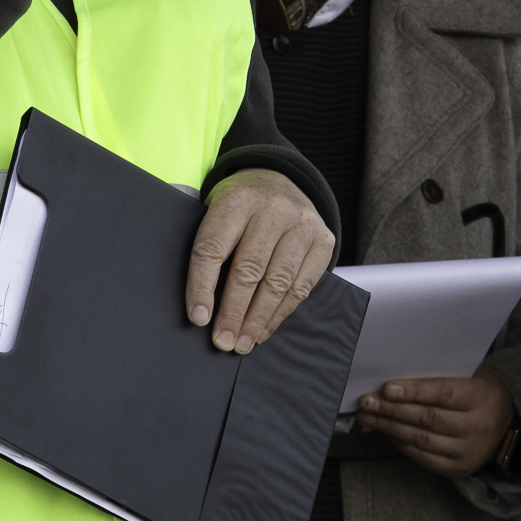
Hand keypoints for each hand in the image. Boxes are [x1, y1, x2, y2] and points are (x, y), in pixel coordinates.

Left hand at [185, 169, 333, 352]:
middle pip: (248, 270)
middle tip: (223, 341)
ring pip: (277, 283)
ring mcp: (301, 224)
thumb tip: (200, 305)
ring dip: (258, 319)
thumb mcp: (217, 208)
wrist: (278, 178)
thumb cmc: (239, 204)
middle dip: (233, 312)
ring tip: (243, 342)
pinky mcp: (323, 240)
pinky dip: (280, 313)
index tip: (198, 318)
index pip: (214, 248)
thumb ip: (211, 245)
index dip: (202, 286)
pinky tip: (264, 329)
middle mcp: (272, 209)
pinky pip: (301, 286)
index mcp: (236, 199)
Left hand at [356, 366, 515, 478]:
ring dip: (389, 427)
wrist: (505, 421)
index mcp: (480, 398)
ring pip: (421, 439)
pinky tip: (385, 431)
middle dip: (392, 410)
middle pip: (427, 418)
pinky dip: (400, 444)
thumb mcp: (466, 375)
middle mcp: (477, 427)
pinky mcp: (458, 468)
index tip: (386, 388)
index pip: (443, 394)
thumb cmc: (475, 390)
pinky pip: (423, 457)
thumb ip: (436, 376)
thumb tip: (392, 380)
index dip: (413, 391)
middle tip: (366, 402)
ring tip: (367, 416)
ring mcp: (468, 452)